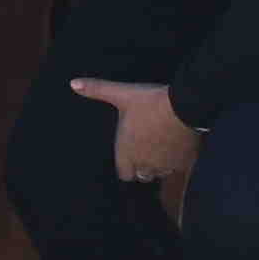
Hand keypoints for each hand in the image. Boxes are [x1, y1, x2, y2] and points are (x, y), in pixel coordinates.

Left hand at [72, 76, 201, 189]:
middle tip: (145, 148)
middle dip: (142, 166)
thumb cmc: (149, 102)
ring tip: (161, 146)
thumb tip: (73, 83)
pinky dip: (176, 161)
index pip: (124, 174)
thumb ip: (97, 90)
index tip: (129, 154)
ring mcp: (165, 166)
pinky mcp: (183, 163)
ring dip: (159, 165)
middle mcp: (144, 164)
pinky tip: (177, 147)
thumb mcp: (121, 94)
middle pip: (142, 175)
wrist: (185, 106)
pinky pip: (177, 168)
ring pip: (159, 173)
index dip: (126, 166)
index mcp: (127, 153)